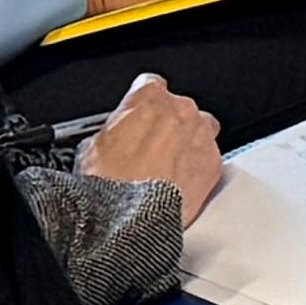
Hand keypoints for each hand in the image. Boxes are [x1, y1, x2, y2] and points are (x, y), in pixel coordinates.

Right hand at [81, 75, 224, 219]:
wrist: (131, 220)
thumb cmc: (109, 184)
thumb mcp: (91, 147)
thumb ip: (112, 131)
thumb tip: (112, 138)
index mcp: (148, 98)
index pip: (150, 85)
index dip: (142, 103)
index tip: (139, 116)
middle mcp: (181, 110)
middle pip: (178, 108)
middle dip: (166, 125)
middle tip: (148, 150)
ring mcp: (202, 136)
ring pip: (200, 129)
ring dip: (187, 142)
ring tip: (166, 167)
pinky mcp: (214, 163)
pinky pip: (209, 157)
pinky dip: (197, 166)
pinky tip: (178, 183)